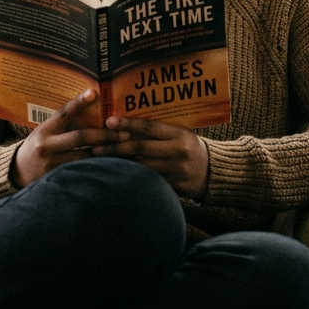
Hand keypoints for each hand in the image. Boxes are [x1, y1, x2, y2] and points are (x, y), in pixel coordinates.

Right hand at [10, 89, 128, 188]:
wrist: (16, 174)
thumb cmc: (37, 148)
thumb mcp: (44, 133)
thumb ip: (63, 125)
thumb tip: (92, 111)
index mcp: (44, 131)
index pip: (63, 113)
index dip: (79, 103)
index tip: (94, 92)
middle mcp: (47, 146)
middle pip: (80, 138)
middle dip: (105, 135)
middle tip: (125, 133)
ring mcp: (52, 165)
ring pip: (85, 158)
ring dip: (107, 154)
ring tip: (126, 151)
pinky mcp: (57, 180)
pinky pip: (83, 174)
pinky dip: (99, 170)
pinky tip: (115, 169)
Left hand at [91, 116, 208, 199]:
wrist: (214, 172)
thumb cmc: (189, 148)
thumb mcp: (180, 134)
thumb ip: (158, 131)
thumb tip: (125, 124)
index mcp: (180, 135)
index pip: (150, 127)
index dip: (128, 124)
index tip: (109, 122)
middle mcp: (178, 152)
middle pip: (141, 148)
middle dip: (116, 147)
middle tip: (95, 146)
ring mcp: (176, 171)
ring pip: (141, 166)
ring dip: (119, 163)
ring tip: (99, 160)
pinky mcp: (173, 187)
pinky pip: (148, 181)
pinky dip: (130, 177)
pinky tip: (114, 175)